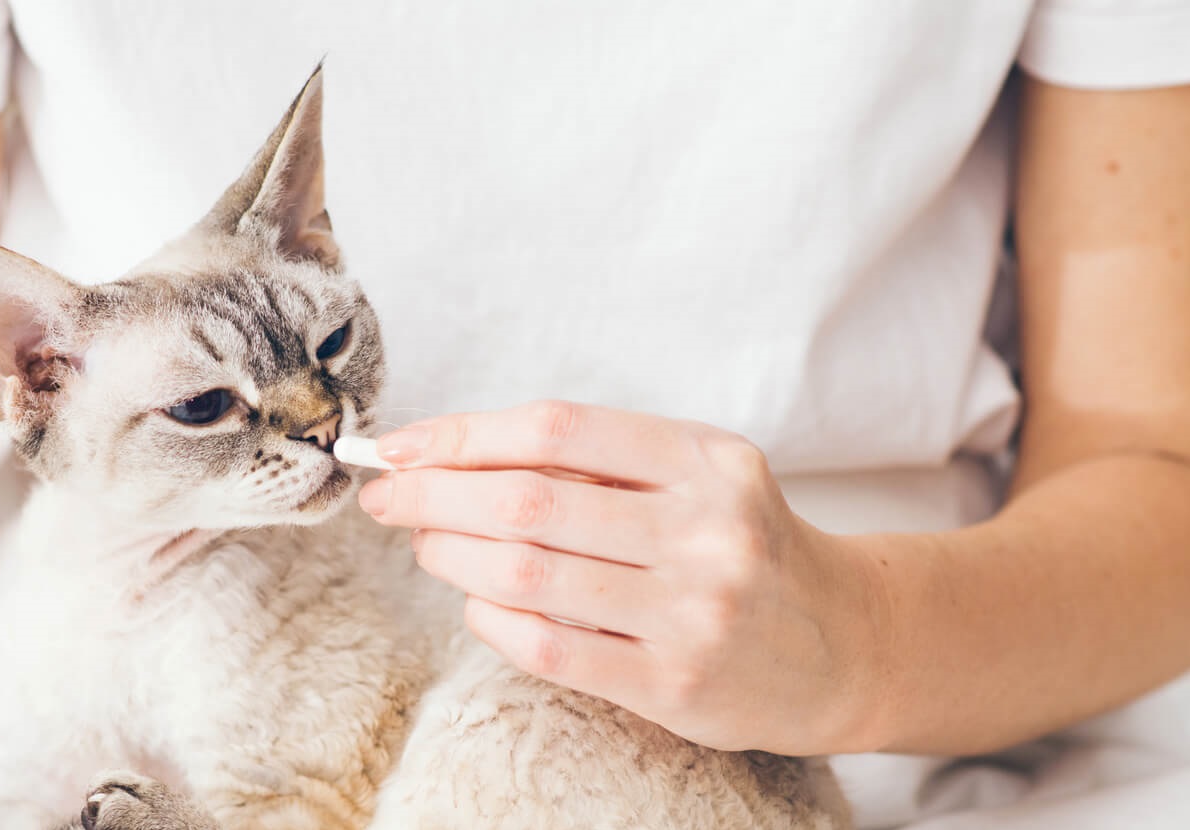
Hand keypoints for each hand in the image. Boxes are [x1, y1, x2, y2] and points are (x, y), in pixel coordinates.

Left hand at [357, 401, 887, 754]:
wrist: (846, 643)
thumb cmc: (740, 544)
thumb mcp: (695, 476)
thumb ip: (595, 461)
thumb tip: (448, 454)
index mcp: (707, 459)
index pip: (556, 429)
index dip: (461, 434)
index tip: (398, 445)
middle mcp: (708, 529)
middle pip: (528, 499)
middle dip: (433, 494)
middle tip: (386, 496)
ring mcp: (693, 611)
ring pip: (526, 572)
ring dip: (449, 555)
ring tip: (424, 544)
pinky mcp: (675, 684)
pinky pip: (548, 646)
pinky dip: (488, 619)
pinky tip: (474, 603)